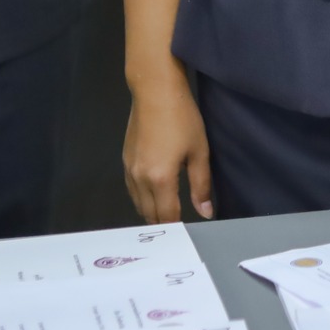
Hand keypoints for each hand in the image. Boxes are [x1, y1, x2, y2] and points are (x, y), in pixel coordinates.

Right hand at [122, 70, 213, 222]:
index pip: (167, 216)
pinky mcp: (124, 161)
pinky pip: (132, 191)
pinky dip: (142, 199)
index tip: (186, 237)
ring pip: (138, 205)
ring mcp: (129, 170)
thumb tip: (205, 212)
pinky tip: (154, 197)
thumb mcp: (199, 151)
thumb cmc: (182, 119)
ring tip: (167, 217)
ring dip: (151, 213)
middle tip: (178, 230)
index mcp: (160, 179)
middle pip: (149, 215)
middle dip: (163, 225)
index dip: (177, 229)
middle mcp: (139, 180)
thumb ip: (201, 185)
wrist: (154, 91)